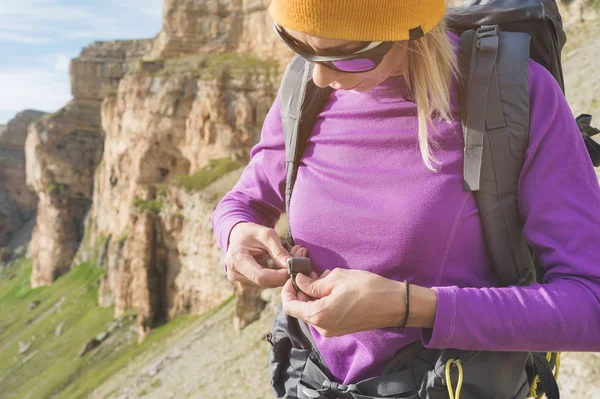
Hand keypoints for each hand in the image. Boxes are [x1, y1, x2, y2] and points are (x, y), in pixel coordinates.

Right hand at [225, 222, 292, 287]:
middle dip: (285, 273)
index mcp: (237, 260)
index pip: (261, 277)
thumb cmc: (251, 232)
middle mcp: (235, 274)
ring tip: (293, 255)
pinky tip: (282, 263)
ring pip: (268, 284)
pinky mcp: (246, 284)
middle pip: (265, 282)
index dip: (280, 275)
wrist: (238, 235)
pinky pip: (265, 283)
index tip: (295, 267)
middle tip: (300, 255)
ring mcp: (240, 281)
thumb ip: (279, 251)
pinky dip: (276, 275)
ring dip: (282, 274)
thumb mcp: (266, 235)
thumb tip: (292, 266)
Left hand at [281, 268, 405, 336]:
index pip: (289, 306)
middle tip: (310, 272)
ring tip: (325, 277)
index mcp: (318, 315)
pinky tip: (333, 287)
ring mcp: (332, 331)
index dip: (287, 289)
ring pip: (312, 310)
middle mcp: (322, 328)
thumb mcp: (337, 279)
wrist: (394, 304)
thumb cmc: (367, 289)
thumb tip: (299, 282)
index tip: (294, 276)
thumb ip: (313, 283)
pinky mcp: (341, 328)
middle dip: (301, 290)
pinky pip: (323, 314)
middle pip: (300, 309)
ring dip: (313, 294)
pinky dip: (322, 300)